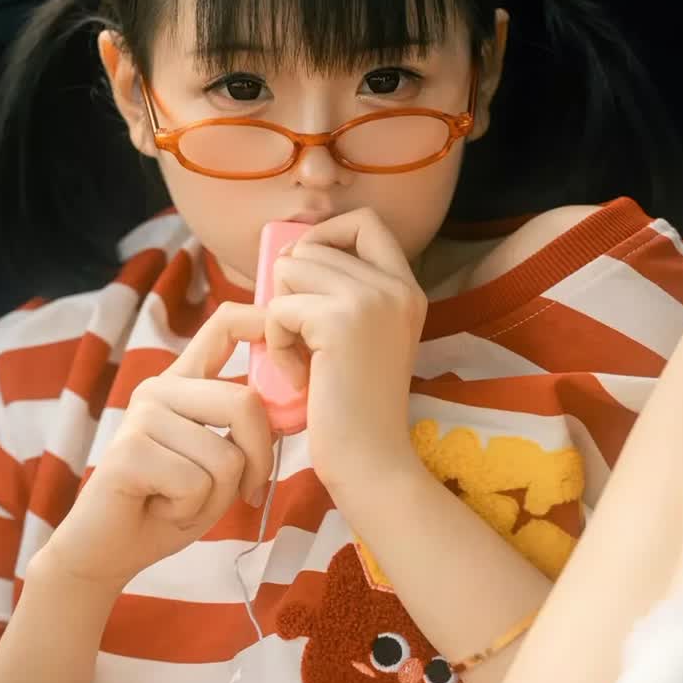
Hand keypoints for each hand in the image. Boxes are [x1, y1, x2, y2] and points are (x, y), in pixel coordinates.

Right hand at [36, 302, 274, 593]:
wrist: (107, 552)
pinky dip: (191, 510)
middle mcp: (160, 389)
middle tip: (245, 491)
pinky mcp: (129, 450)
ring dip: (218, 496)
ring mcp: (142, 416)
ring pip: (225, 455)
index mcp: (183, 383)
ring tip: (183, 501)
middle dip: (261, 460)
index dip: (262, 320)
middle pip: (245, 403)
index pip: (224, 325)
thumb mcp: (221, 463)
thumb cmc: (172, 506)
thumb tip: (288, 402)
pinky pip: (196, 483)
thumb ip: (244, 429)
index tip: (289, 340)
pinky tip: (162, 509)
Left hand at [265, 206, 426, 495]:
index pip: (365, 221)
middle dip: (290, 288)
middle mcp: (396, 286)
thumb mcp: (358, 339)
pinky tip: (299, 377)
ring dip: (280, 315)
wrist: (371, 461)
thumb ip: (341, 294)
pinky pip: (278, 308)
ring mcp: (372, 299)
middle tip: (299, 336)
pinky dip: (275, 343)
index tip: (307, 276)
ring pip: (291, 269)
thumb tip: (286, 254)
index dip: (325, 235)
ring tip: (301, 358)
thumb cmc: (354, 409)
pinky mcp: (340, 320)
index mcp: (406, 288)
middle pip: (313, 245)